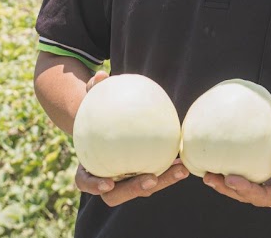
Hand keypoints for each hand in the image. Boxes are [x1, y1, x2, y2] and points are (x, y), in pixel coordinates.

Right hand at [73, 71, 188, 205]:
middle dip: (135, 190)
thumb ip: (94, 89)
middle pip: (117, 194)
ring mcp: (125, 181)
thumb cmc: (96, 112)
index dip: (95, 186)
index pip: (85, 182)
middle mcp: (106, 179)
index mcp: (88, 167)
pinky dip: (170, 170)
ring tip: (181, 169)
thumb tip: (100, 75)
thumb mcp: (92, 100)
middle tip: (151, 180)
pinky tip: (185, 158)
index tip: (109, 182)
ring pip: (143, 189)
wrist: (104, 125)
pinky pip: (157, 175)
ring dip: (163, 181)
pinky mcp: (143, 176)